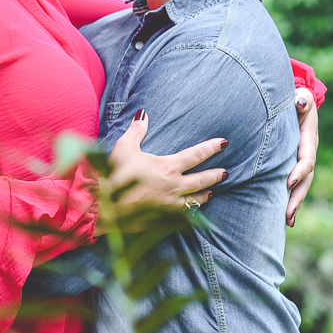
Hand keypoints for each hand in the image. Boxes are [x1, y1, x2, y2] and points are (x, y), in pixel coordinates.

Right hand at [103, 110, 228, 213]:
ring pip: (196, 199)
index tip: (224, 143)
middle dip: (216, 175)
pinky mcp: (164, 218)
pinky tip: (193, 211)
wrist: (106, 207)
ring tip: (213, 192)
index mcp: (167, 167)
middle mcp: (174, 186)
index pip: (196, 155)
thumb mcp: (124, 148)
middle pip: (202, 180)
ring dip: (207, 194)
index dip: (212, 147)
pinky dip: (192, 211)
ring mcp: (171, 204)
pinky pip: (184, 215)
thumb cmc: (114, 175)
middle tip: (226, 172)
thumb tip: (143, 113)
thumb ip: (136, 131)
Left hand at [286, 88, 317, 226]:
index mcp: (308, 139)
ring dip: (294, 204)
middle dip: (297, 197)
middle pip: (306, 180)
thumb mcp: (300, 95)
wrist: (295, 103)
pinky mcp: (291, 166)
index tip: (288, 183)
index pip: (306, 159)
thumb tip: (300, 103)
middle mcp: (306, 153)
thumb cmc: (294, 99)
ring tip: (287, 221)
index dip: (299, 171)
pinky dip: (289, 200)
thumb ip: (301, 99)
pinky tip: (283, 218)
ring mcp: (300, 161)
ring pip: (300, 186)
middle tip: (287, 213)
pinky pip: (292, 185)